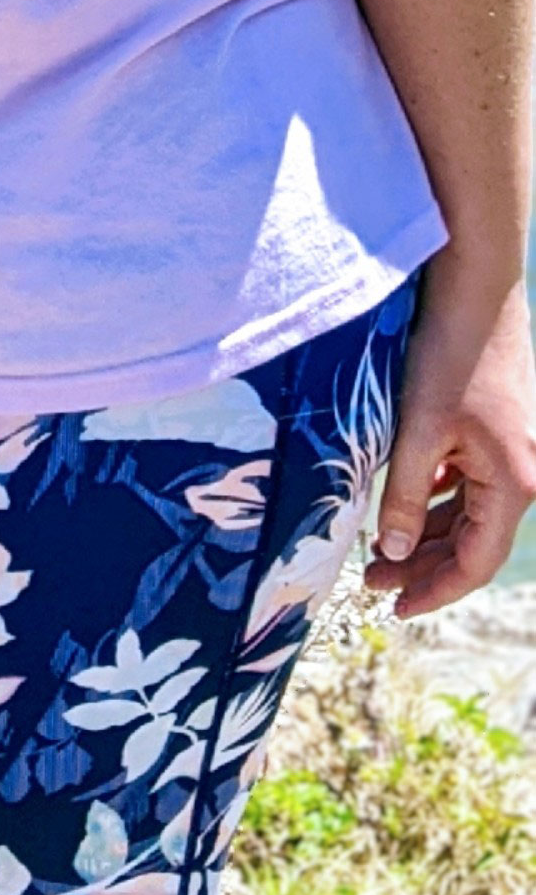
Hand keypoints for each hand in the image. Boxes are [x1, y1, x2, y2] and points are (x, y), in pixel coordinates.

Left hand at [366, 268, 535, 615]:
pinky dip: (435, 497)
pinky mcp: (496, 431)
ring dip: (426, 532)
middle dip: (423, 563)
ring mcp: (512, 451)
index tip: (396, 608)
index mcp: (514, 483)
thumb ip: (405, 496)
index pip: (476, 561)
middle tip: (373, 580)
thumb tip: (394, 552)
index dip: (435, 590)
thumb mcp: (418, 430)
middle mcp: (522, 474)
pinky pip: (467, 481)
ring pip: (467, 511)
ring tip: (378, 552)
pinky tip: (401, 504)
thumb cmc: (449, 353)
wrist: (475, 285)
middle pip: (472, 540)